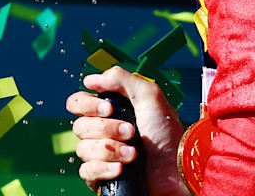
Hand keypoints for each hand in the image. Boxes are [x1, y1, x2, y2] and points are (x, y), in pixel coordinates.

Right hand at [66, 67, 189, 195]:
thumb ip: (120, 78)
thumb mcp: (150, 95)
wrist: (176, 168)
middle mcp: (102, 131)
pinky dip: (104, 169)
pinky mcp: (101, 176)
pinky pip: (87, 171)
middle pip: (80, 126)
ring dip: (111, 150)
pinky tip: (120, 168)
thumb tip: (90, 79)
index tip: (108, 109)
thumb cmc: (168, 134)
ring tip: (133, 153)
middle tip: (131, 131)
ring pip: (83, 149)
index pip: (78, 102)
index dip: (87, 104)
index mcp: (109, 110)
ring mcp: (101, 154)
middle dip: (107, 129)